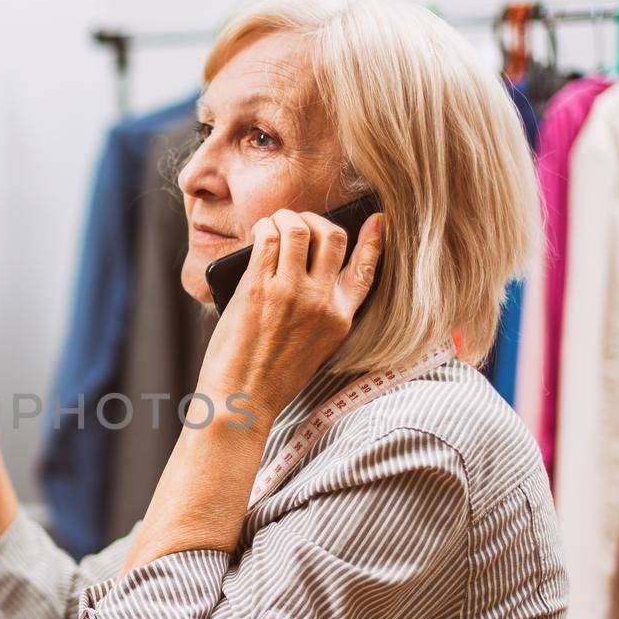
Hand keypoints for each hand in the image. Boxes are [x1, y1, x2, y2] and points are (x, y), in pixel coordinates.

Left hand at [193, 208, 384, 429]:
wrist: (241, 401)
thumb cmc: (269, 379)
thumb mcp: (314, 348)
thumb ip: (320, 312)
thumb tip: (305, 270)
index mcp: (340, 320)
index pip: (367, 269)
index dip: (374, 239)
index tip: (377, 221)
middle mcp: (321, 302)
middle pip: (333, 237)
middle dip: (317, 220)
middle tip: (299, 223)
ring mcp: (292, 293)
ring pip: (299, 229)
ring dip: (286, 218)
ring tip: (274, 223)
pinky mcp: (260, 288)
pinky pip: (268, 238)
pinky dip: (264, 227)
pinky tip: (259, 232)